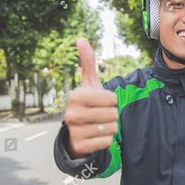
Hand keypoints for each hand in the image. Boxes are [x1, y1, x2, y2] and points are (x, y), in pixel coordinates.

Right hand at [65, 38, 117, 157]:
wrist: (76, 133)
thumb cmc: (87, 104)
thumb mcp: (88, 84)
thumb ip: (87, 63)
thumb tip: (81, 39)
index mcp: (75, 96)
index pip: (111, 98)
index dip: (111, 101)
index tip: (100, 102)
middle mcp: (71, 114)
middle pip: (113, 114)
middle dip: (111, 115)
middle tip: (99, 115)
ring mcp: (75, 131)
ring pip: (111, 128)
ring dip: (109, 127)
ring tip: (97, 125)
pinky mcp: (81, 146)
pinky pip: (106, 141)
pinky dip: (105, 139)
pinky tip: (95, 136)